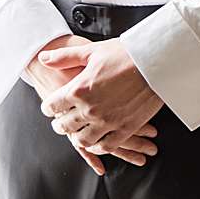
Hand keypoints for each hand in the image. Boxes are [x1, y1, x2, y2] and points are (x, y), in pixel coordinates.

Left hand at [28, 35, 157, 174]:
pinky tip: (95, 142)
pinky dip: (97, 147)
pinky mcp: (125, 128)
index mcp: (78, 89)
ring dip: (76, 137)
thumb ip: (64, 57)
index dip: (49, 107)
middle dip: (59, 123)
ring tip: (76, 133)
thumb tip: (43, 58)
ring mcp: (108, 121)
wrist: (156, 61)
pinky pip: (106, 146)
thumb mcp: (92, 51)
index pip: (52, 106)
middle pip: (64, 125)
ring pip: (83, 140)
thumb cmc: (125, 54)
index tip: (51, 106)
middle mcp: (90, 109)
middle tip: (60, 121)